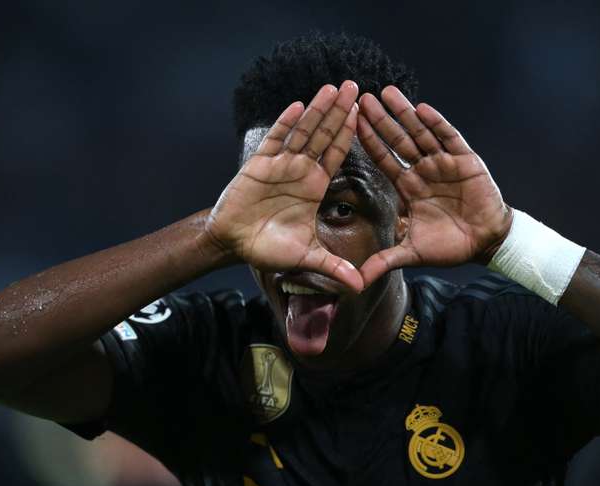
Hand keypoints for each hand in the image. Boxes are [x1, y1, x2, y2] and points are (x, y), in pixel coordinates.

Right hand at [206, 82, 363, 291]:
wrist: (234, 244)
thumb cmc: (269, 248)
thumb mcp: (307, 258)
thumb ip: (333, 267)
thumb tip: (360, 286)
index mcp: (314, 186)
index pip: (337, 154)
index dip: (350, 134)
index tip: (365, 114)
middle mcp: (300, 170)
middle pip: (324, 135)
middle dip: (339, 112)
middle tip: (355, 86)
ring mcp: (279, 164)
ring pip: (302, 132)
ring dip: (317, 110)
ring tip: (332, 87)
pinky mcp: (258, 165)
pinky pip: (274, 140)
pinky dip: (285, 124)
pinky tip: (298, 106)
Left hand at [356, 86, 511, 285]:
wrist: (485, 243)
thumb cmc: (449, 245)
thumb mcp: (412, 253)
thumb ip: (384, 261)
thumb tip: (356, 282)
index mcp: (408, 187)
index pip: (384, 160)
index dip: (369, 142)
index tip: (351, 123)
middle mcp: (423, 170)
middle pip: (398, 140)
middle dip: (381, 120)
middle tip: (363, 98)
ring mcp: (443, 162)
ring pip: (420, 133)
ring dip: (404, 113)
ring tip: (388, 92)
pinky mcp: (465, 160)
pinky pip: (449, 138)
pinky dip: (436, 123)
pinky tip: (422, 108)